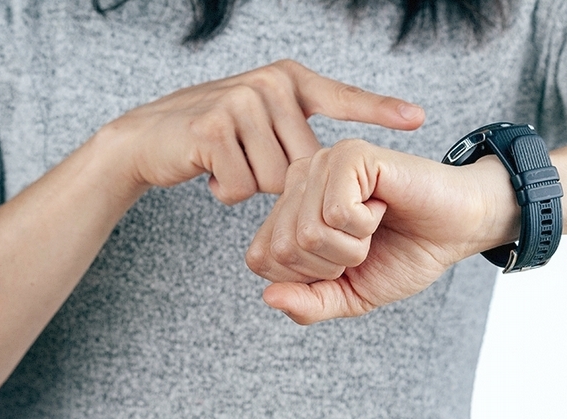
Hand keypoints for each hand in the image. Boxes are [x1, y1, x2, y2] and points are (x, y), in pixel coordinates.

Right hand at [106, 60, 424, 203]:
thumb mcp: (262, 124)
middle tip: (244, 159)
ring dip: (249, 185)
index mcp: (289, 80)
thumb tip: (330, 171)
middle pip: (304, 165)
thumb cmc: (214, 137)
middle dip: (277, 179)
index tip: (418, 118)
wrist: (147, 138)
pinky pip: (242, 187)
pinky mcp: (213, 129)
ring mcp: (240, 102)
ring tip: (225, 161)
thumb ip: (297, 135)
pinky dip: (225, 190)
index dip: (380, 110)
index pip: (341, 98)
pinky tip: (208, 168)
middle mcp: (269, 83)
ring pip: (275, 182)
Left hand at [245, 139, 518, 323]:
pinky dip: (364, 225)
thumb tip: (268, 298)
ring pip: (308, 232)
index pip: (261, 259)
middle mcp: (299, 179)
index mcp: (290, 209)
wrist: (457, 231)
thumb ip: (308, 304)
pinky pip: (336, 211)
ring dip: (352, 246)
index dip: (307, 278)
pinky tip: (381, 206)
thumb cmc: (404, 255)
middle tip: (364, 244)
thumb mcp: (349, 296)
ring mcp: (323, 163)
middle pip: (282, 248)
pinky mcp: (351, 155)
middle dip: (331, 265)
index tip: (344, 262)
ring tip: (373, 225)